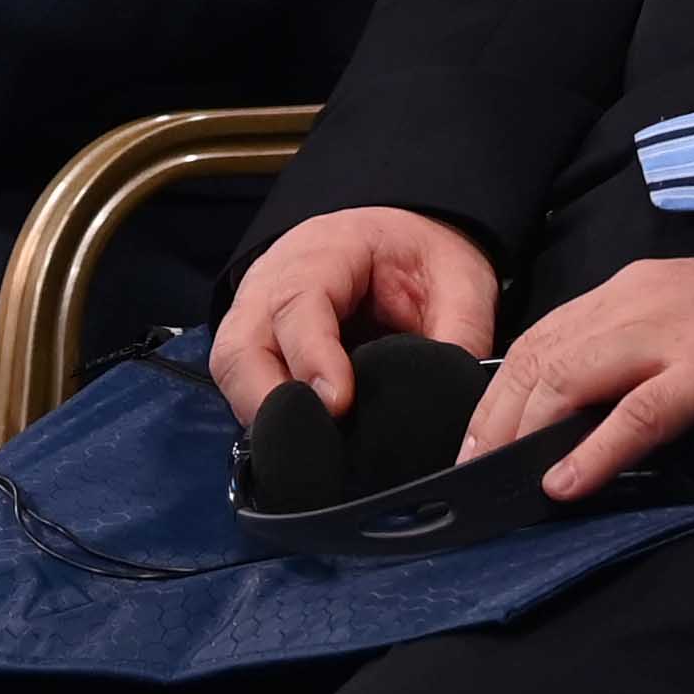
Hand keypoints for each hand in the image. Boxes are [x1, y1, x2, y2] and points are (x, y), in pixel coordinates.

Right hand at [215, 207, 503, 424]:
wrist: (396, 240)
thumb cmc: (420, 256)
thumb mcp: (459, 278)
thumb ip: (460, 332)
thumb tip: (461, 403)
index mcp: (326, 249)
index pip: (299, 300)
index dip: (313, 355)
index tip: (339, 403)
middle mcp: (274, 279)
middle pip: (242, 343)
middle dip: (269, 400)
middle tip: (313, 445)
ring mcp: (255, 313)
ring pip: (232, 370)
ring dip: (261, 415)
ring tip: (307, 453)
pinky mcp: (256, 347)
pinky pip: (242, 386)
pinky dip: (263, 417)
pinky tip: (299, 443)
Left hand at [455, 255, 693, 501]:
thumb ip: (640, 347)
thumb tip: (578, 406)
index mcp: (638, 286)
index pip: (544, 334)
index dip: (499, 389)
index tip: (476, 438)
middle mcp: (645, 298)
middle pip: (543, 356)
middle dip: (495, 415)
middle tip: (470, 468)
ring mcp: (678, 331)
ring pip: (573, 375)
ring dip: (525, 431)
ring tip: (498, 475)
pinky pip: (637, 412)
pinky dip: (593, 450)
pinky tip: (565, 482)